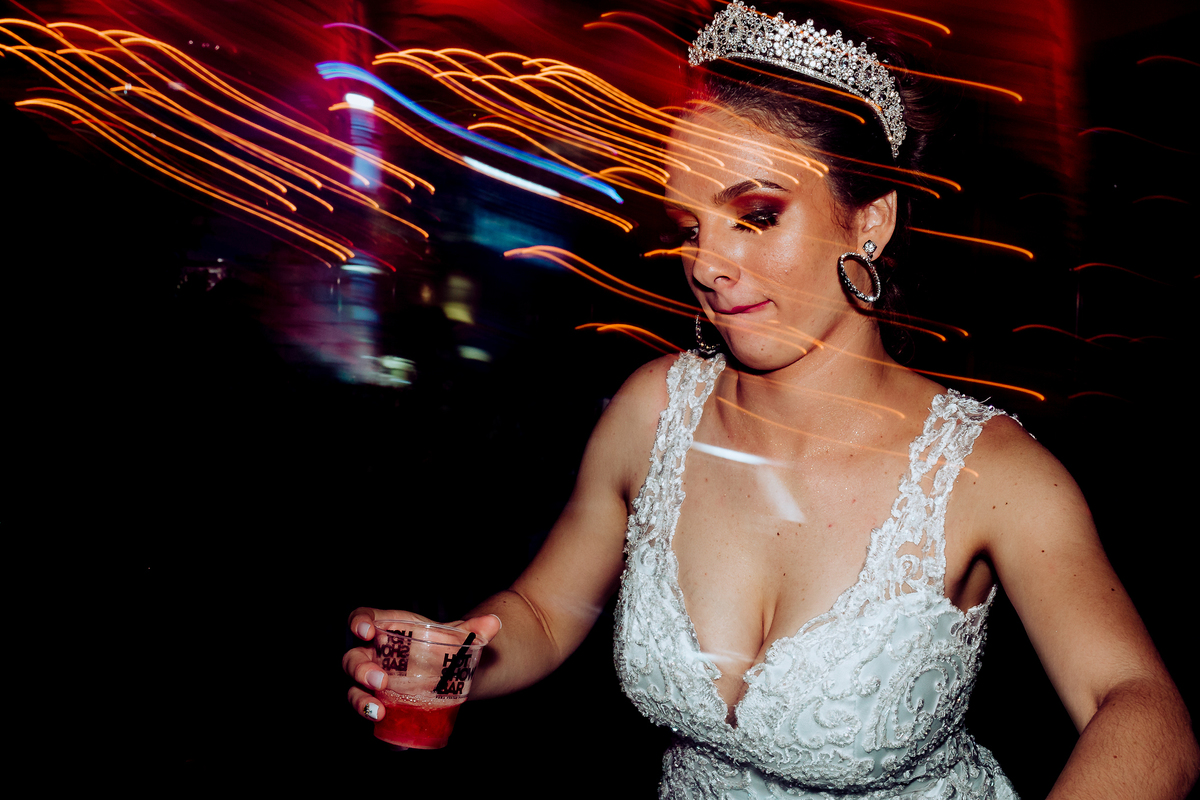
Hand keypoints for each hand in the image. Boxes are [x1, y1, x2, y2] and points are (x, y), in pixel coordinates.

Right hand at [343, 607, 501, 723]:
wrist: (448, 671)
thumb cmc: (444, 646)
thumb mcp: (459, 637)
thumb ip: (475, 629)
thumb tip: (493, 623)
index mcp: (388, 630)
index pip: (363, 619)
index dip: (358, 622)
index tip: (365, 630)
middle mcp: (374, 656)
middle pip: (353, 659)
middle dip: (361, 670)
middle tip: (380, 681)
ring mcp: (374, 683)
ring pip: (354, 690)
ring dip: (361, 702)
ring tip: (379, 712)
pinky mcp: (381, 706)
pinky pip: (373, 718)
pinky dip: (381, 732)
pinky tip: (396, 743)